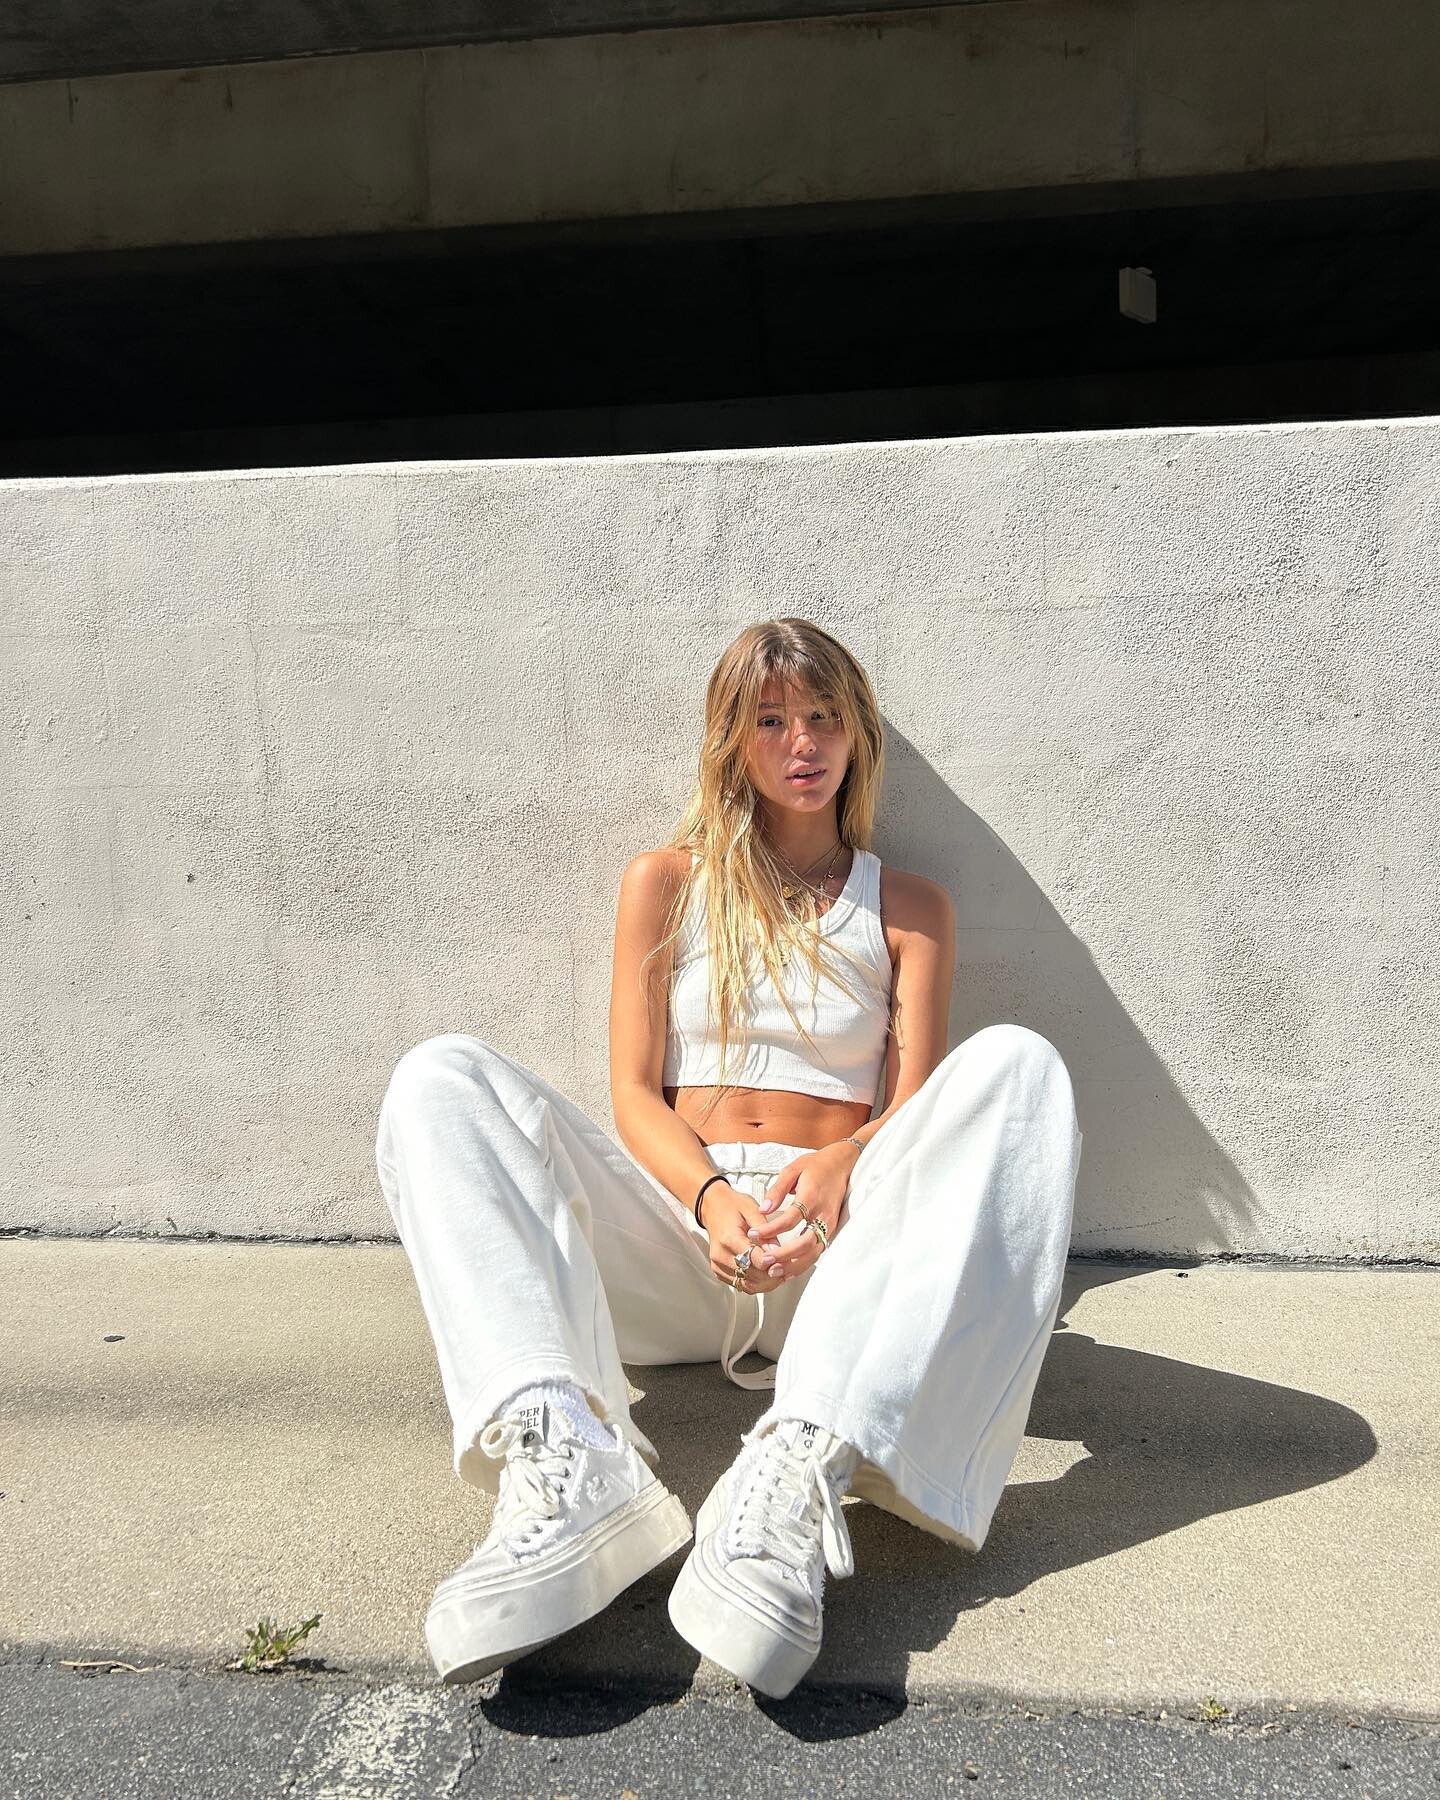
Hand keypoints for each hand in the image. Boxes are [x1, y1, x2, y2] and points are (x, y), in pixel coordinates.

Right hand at [703, 1184, 789, 1294]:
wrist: (713, 1207)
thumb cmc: (732, 1206)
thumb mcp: (752, 1209)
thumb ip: (765, 1230)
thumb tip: (776, 1249)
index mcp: (729, 1238)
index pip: (753, 1259)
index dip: (772, 1263)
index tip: (784, 1260)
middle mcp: (721, 1255)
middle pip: (752, 1276)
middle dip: (772, 1274)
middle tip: (787, 1267)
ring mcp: (718, 1265)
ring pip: (747, 1285)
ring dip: (766, 1282)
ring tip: (780, 1271)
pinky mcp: (719, 1271)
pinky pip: (741, 1285)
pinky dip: (756, 1283)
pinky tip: (766, 1273)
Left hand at [746, 1140, 859, 1280]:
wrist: (841, 1165)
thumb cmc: (815, 1166)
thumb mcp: (793, 1169)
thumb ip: (777, 1190)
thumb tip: (763, 1208)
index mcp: (811, 1197)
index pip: (790, 1219)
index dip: (771, 1229)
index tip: (753, 1234)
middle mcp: (823, 1214)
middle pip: (804, 1242)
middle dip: (783, 1254)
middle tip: (763, 1260)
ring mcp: (829, 1225)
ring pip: (813, 1252)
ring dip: (794, 1265)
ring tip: (774, 1271)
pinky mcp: (831, 1231)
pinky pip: (817, 1252)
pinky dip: (803, 1264)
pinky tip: (788, 1270)